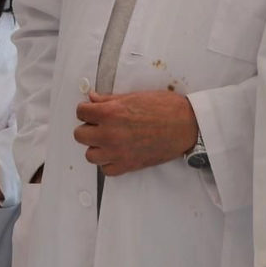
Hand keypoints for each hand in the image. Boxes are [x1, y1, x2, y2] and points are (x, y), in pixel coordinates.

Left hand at [73, 89, 196, 175]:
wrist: (186, 125)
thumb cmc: (164, 107)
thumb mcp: (134, 96)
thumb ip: (109, 99)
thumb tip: (92, 98)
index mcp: (110, 113)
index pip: (81, 112)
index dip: (86, 110)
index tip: (93, 111)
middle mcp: (110, 134)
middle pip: (80, 135)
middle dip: (88, 128)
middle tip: (99, 125)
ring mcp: (118, 152)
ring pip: (90, 155)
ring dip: (96, 147)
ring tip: (108, 140)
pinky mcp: (128, 165)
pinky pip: (106, 170)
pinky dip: (108, 163)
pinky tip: (117, 153)